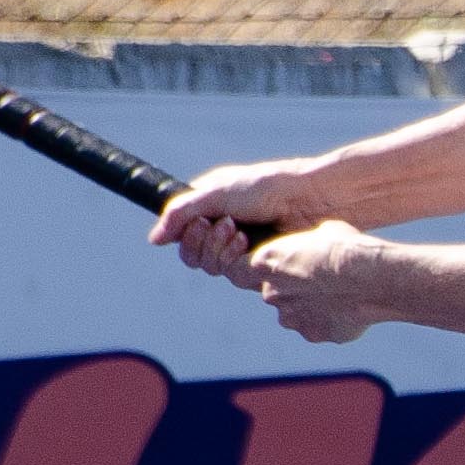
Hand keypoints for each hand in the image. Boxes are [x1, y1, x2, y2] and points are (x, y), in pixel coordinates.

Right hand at [154, 164, 311, 278]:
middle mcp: (223, 233)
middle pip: (193, 257)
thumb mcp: (217, 191)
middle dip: (205, 243)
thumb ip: (182, 212)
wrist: (310, 200)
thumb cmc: (267, 187)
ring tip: (240, 231)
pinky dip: (237, 260)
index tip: (201, 222)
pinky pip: (236, 278)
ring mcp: (242, 251)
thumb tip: (154, 240)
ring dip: (221, 250)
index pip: (182, 236)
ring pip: (213, 270)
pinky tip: (252, 244)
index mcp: (210, 210)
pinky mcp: (261, 268)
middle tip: (226, 225)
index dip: (186, 235)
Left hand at [237, 222, 384, 345]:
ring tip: (340, 294)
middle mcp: (272, 294)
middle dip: (295, 289)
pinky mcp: (312, 334)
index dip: (270, 269)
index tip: (288, 266)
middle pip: (276, 293)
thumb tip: (314, 247)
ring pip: (295, 314)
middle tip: (322, 280)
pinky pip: (317, 328)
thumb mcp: (323, 232)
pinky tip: (349, 308)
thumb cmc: (347, 248)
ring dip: (311, 307)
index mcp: (266, 263)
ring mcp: (291, 318)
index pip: (248, 270)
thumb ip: (307, 246)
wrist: (371, 278)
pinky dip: (329, 321)